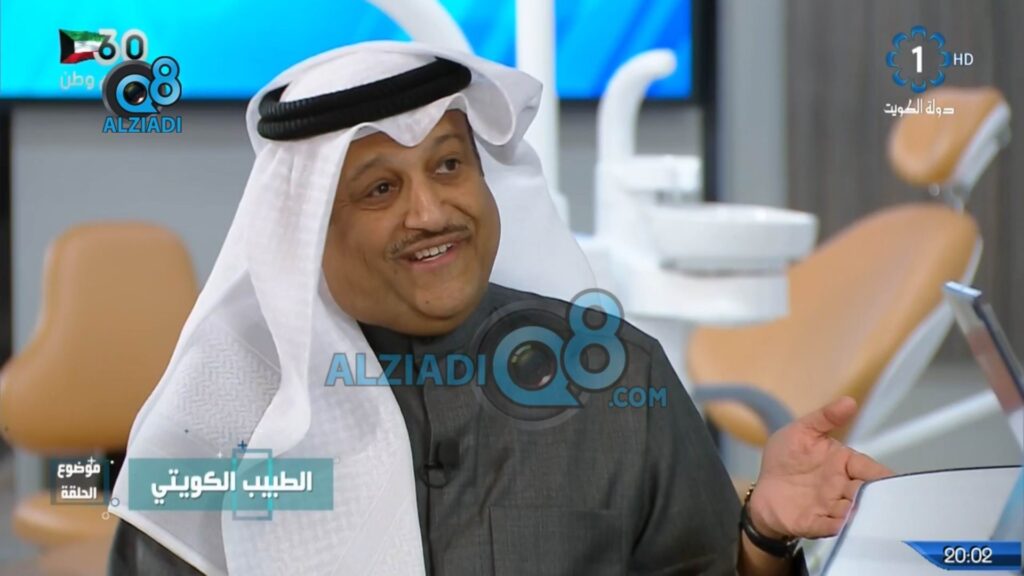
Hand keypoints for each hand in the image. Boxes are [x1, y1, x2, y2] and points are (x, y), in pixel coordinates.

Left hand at [747, 396, 892, 539]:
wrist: (762, 489)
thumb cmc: (784, 459)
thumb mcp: (800, 432)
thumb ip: (824, 418)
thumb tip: (850, 401)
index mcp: (844, 463)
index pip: (870, 469)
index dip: (882, 475)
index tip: (892, 480)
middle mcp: (843, 487)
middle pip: (868, 494)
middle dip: (877, 498)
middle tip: (884, 500)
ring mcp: (832, 508)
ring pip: (856, 513)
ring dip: (861, 514)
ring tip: (862, 511)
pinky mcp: (817, 524)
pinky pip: (834, 528)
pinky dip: (841, 527)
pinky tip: (843, 525)